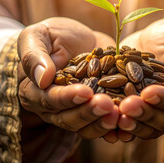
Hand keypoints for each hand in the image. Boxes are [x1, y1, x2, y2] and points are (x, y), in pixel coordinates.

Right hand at [17, 17, 118, 140]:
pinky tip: (129, 121)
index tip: (85, 92)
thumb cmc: (52, 35)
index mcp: (34, 92)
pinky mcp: (96, 110)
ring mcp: (76, 111)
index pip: (49, 100)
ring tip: (119, 114)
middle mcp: (54, 108)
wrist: (77, 38)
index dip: (66, 98)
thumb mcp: (37, 36)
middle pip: (69, 119)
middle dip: (89, 112)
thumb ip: (34, 55)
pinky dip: (117, 125)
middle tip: (107, 105)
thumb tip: (42, 78)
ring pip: (87, 126)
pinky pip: (104, 122)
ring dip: (103, 123)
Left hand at [118, 17, 163, 138]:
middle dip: (144, 114)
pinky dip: (117, 126)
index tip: (149, 93)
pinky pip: (128, 123)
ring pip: (146, 128)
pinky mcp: (136, 110)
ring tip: (115, 115)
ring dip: (131, 124)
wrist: (156, 38)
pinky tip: (104, 120)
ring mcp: (155, 112)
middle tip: (126, 106)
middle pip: (163, 120)